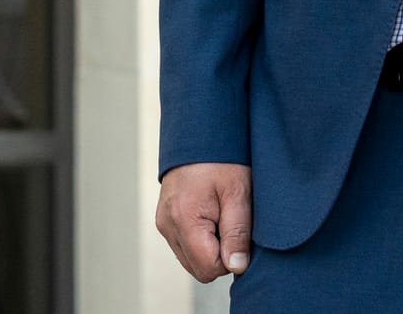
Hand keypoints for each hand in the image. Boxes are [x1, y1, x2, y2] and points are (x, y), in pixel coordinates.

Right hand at [156, 162, 252, 281]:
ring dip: (209, 247)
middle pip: (198, 269)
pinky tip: (210, 215)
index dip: (231, 257)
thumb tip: (236, 267)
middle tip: (230, 221)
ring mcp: (163, 223)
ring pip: (191, 260)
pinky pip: (185, 246)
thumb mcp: (238, 193)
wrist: (198, 133)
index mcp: (184, 220)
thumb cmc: (221, 159)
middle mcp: (167, 225)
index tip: (238, 231)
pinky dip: (200, 239)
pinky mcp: (164, 220)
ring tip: (220, 215)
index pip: (209, 268)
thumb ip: (237, 234)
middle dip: (220, 254)